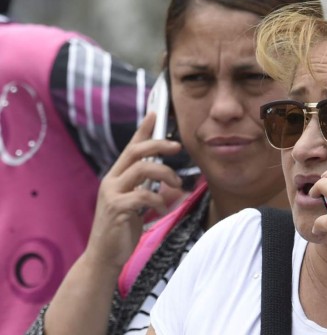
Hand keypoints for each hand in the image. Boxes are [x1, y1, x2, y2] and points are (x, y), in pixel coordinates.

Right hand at [83, 113, 182, 271]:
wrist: (104, 257)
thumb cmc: (122, 230)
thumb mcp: (136, 205)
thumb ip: (148, 189)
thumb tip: (171, 180)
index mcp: (116, 177)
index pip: (130, 147)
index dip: (143, 130)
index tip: (155, 113)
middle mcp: (111, 181)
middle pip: (136, 151)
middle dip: (159, 144)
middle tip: (178, 146)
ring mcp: (112, 194)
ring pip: (142, 169)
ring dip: (166, 175)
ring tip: (177, 187)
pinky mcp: (116, 208)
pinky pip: (144, 195)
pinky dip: (159, 201)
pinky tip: (162, 211)